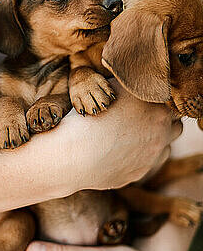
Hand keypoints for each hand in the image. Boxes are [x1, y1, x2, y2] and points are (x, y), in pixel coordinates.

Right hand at [63, 80, 181, 190]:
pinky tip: (123, 150)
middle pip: (176, 125)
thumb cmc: (89, 117)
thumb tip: (138, 78)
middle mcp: (161, 132)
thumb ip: (132, 83)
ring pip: (166, 145)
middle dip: (164, 121)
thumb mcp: (110, 87)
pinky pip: (149, 162)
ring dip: (157, 139)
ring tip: (134, 135)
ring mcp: (153, 155)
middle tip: (144, 118)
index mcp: (157, 108)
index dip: (160, 101)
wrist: (75, 154)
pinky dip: (142, 156)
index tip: (147, 102)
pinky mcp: (141, 172)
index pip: (172, 102)